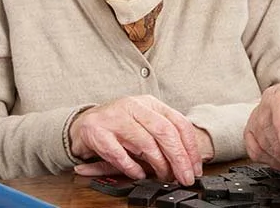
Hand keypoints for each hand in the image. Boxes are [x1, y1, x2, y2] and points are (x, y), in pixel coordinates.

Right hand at [68, 95, 209, 185]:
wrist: (84, 122)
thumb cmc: (120, 125)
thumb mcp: (144, 122)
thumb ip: (163, 137)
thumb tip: (188, 162)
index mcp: (150, 103)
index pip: (178, 123)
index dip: (190, 147)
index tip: (195, 167)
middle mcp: (134, 106)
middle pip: (165, 132)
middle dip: (179, 158)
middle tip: (185, 177)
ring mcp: (115, 118)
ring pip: (145, 143)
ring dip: (158, 164)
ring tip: (164, 176)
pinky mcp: (98, 132)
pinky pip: (119, 154)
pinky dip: (132, 167)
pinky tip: (139, 175)